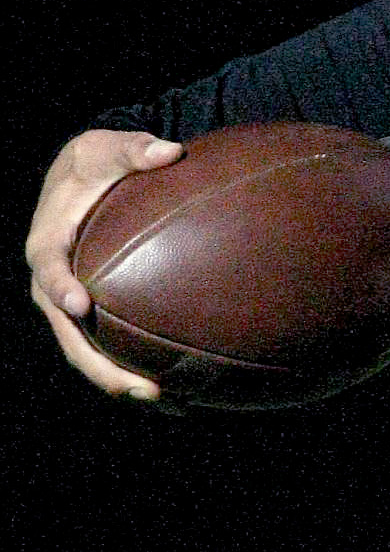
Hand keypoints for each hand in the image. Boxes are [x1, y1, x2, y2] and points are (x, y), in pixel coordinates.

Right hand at [26, 128, 182, 399]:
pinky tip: (181, 393)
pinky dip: (137, 370)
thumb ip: (134, 149)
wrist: (80, 181)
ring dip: (121, 381)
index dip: (60, 287)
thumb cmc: (95, 163)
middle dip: (99, 366)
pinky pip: (109, 347)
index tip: (80, 304)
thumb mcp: (106, 148)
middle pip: (67, 335)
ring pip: (87, 353)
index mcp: (47, 246)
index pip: (48, 270)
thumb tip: (168, 150)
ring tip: (170, 403)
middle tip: (141, 388)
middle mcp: (52, 286)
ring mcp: (69, 306)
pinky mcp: (92, 315)